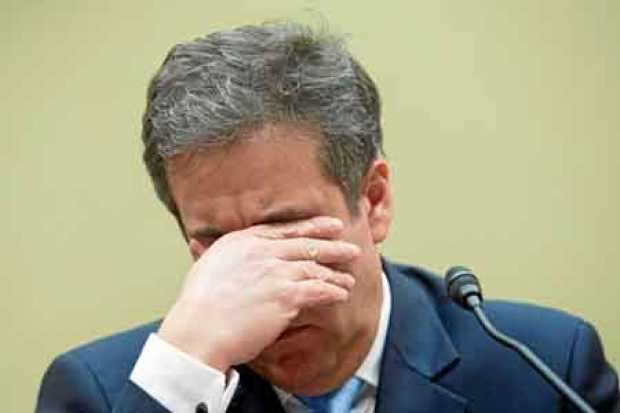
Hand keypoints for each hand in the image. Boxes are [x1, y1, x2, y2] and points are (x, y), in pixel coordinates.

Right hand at [158, 216, 359, 372]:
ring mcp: (276, 272)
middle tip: (350, 247)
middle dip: (332, 245)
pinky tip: (341, 295)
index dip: (312, 226)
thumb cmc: (197, 306)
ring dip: (335, 274)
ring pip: (315, 268)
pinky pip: (318, 290)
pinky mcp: (286, 296)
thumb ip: (209, 251)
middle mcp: (262, 251)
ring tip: (349, 279)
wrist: (198, 332)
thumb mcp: (202, 265)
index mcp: (243, 241)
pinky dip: (333, 292)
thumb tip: (197, 243)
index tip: (330, 225)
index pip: (285, 229)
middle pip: (306, 244)